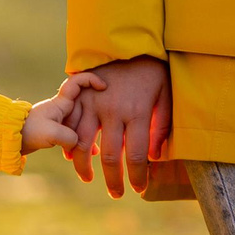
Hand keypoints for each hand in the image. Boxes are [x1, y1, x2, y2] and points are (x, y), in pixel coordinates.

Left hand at [23, 70, 105, 153]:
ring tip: (95, 152)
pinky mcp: (56, 131)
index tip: (103, 87)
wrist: (9, 140)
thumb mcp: (53, 134)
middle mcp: (62, 108)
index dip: (92, 79)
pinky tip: (83, 156)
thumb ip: (71, 138)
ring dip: (88, 136)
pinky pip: (73, 134)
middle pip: (85, 105)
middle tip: (106, 126)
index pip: (78, 81)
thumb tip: (80, 145)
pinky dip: (79, 144)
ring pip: (81, 123)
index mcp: (61, 103)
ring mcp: (59, 120)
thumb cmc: (30, 132)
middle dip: (96, 116)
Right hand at [66, 55, 169, 196]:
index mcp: (137, 112)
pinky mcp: (80, 96)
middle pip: (111, 156)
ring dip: (84, 167)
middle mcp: (113, 110)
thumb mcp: (165, 94)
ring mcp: (93, 103)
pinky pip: (70, 126)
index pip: (137, 155)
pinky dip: (69, 144)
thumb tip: (156, 156)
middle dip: (113, 180)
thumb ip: (162, 125)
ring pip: (82, 144)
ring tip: (89, 179)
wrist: (127, 40)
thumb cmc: (151, 70)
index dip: (137, 176)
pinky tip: (73, 157)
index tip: (138, 189)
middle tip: (117, 194)